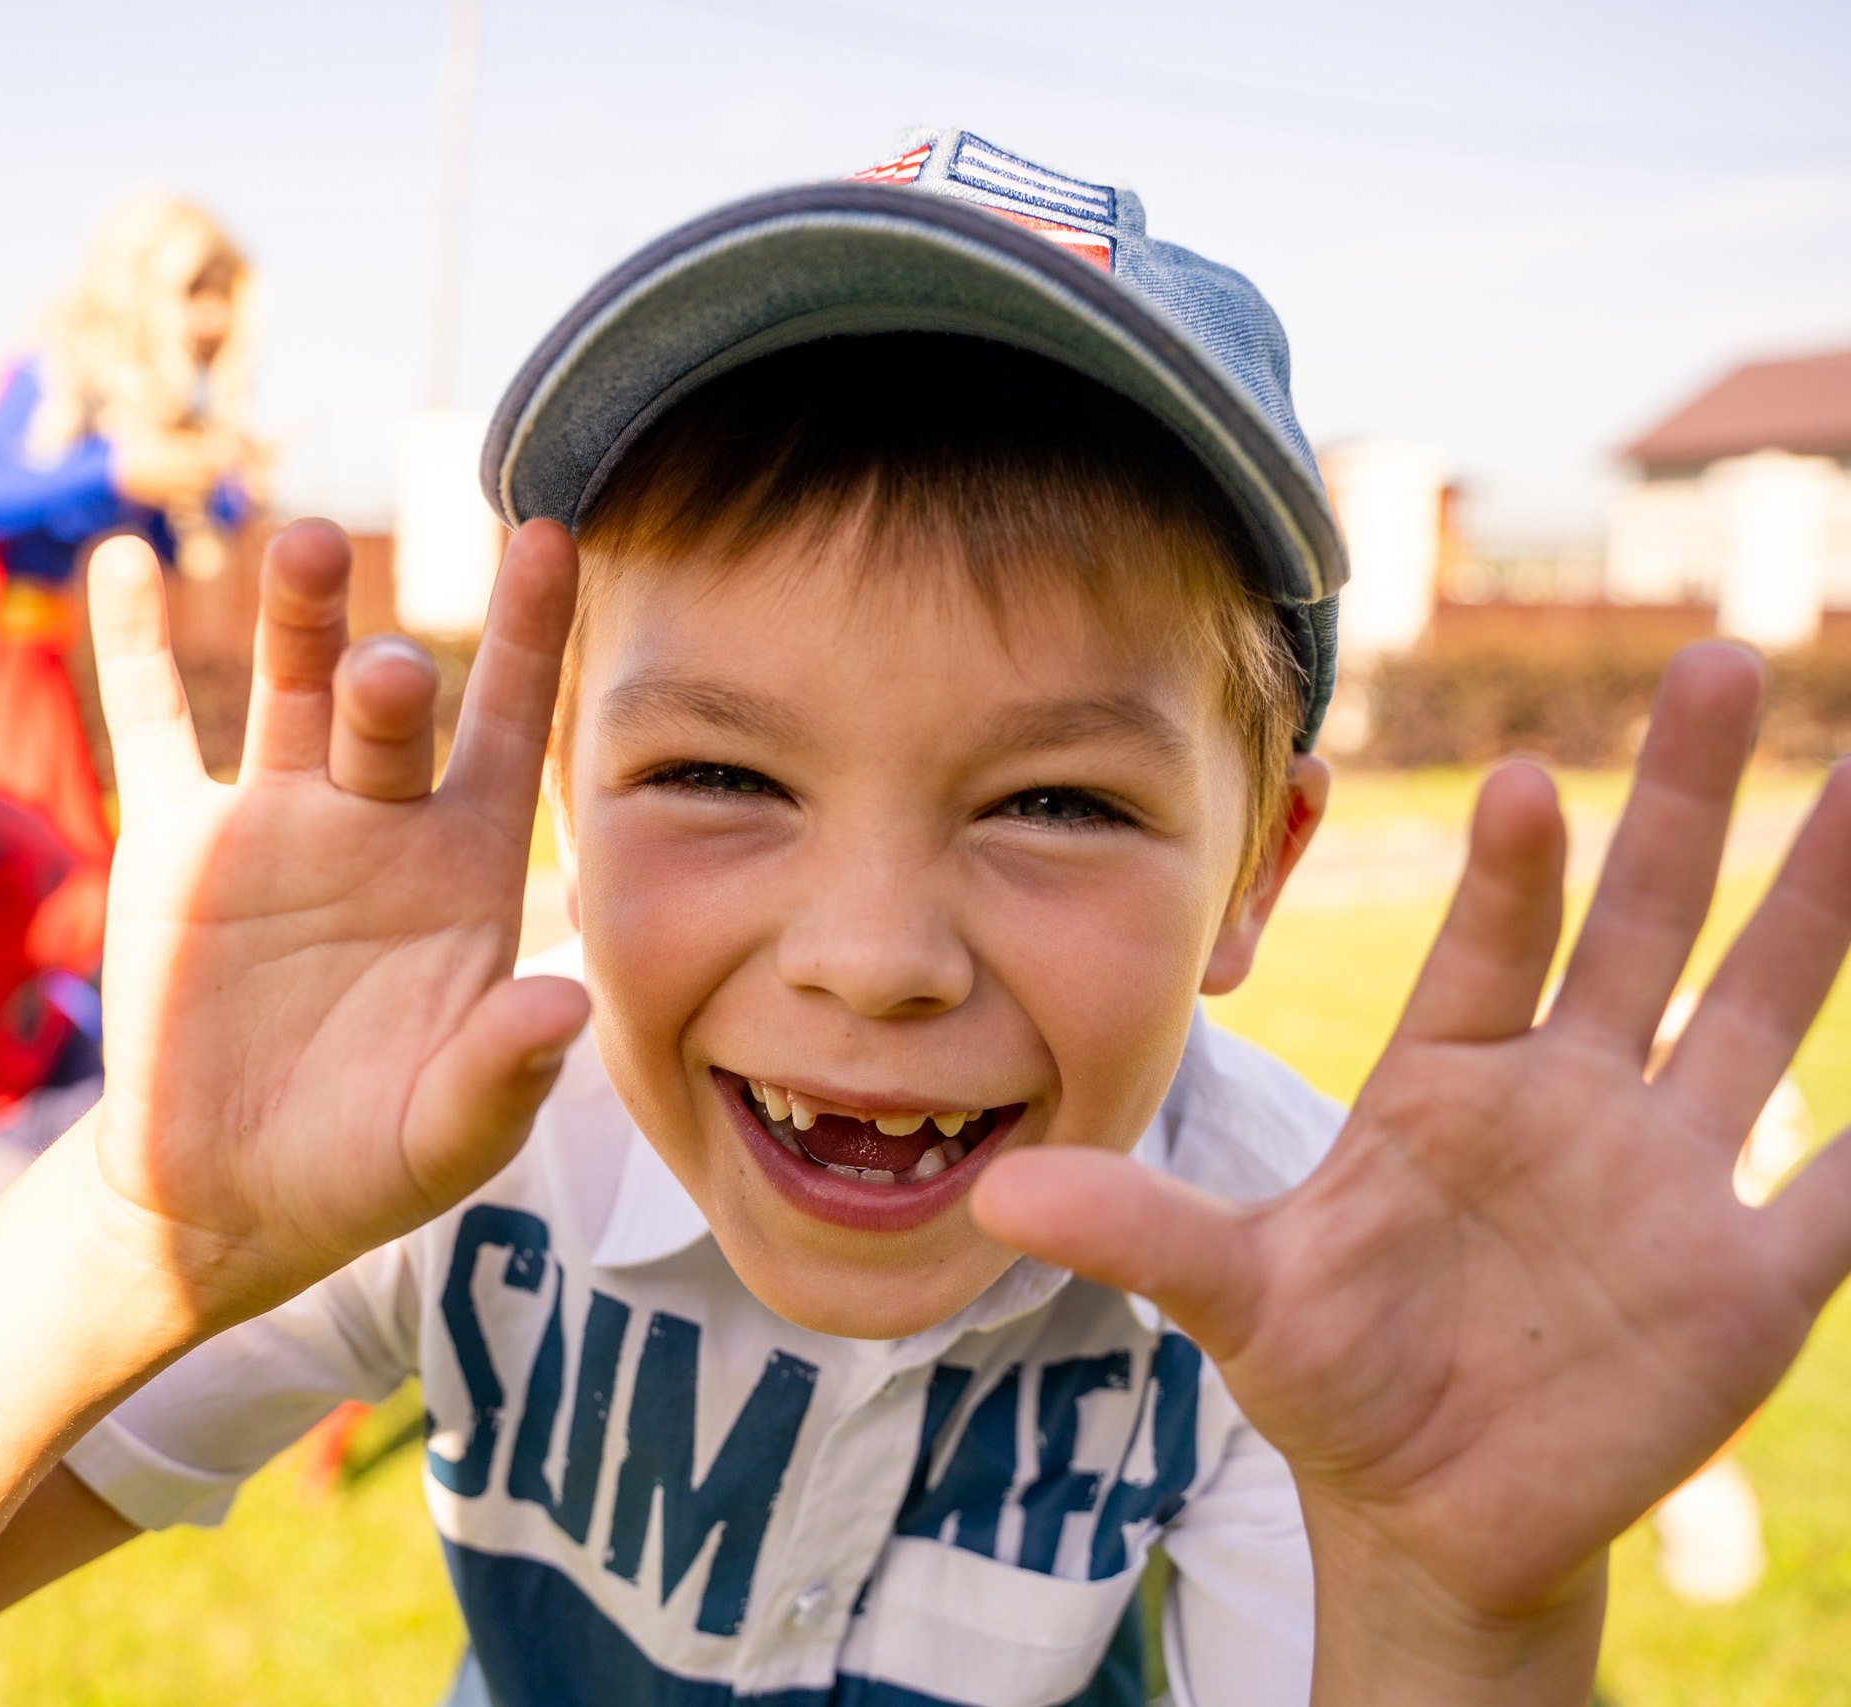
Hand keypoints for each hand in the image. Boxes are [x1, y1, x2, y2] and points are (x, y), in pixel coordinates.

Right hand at [83, 522, 589, 1330]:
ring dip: (294, 616)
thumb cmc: (369, 1161)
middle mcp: (378, 818)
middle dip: (391, 679)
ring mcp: (273, 818)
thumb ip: (502, 1074)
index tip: (553, 540)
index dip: (533, 640)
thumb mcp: (449, 1136)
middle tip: (392, 674)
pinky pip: (148, 726)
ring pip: (286, 688)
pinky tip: (123, 560)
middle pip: (392, 711)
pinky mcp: (171, 841)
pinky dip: (129, 645)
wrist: (226, 1197)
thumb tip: (562, 1010)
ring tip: (304, 547)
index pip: (512, 732)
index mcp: (465, 867)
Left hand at [973, 644, 1850, 1695]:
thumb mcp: (1238, 1296)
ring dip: (1816, 907)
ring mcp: (1662, 1177)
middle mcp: (1566, 1097)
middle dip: (1680, 803)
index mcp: (1446, 1080)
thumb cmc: (1331, 1368)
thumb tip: (1000, 1195)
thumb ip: (1143, 1233)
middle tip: (1716, 661)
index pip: (1487, 946)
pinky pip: (1834, 1196)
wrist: (1425, 1502)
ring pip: (1752, 1013)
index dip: (1507, 870)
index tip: (1520, 778)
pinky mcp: (1741, 1280)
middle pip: (1636, 924)